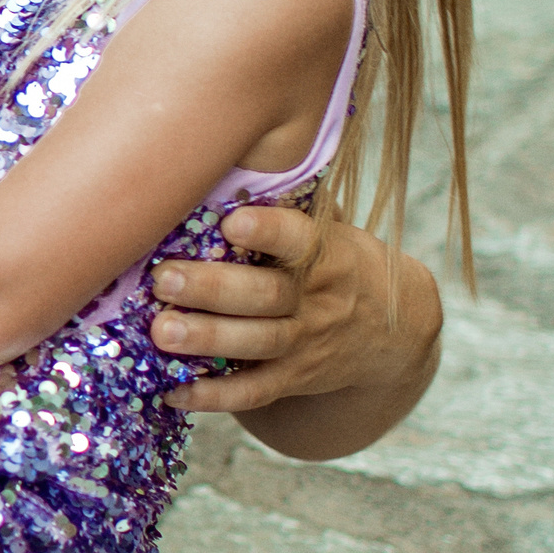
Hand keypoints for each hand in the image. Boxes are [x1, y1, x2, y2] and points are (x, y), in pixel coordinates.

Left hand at [150, 204, 441, 438]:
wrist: (392, 333)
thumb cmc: (336, 261)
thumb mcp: (330, 229)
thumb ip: (289, 203)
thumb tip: (227, 155)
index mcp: (328, 254)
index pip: (301, 240)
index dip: (269, 230)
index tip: (231, 218)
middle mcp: (318, 300)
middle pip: (268, 295)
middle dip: (215, 289)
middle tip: (165, 278)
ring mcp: (306, 344)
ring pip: (258, 344)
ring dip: (207, 339)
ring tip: (161, 331)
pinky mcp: (293, 379)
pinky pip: (253, 393)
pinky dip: (213, 397)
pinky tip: (171, 393)